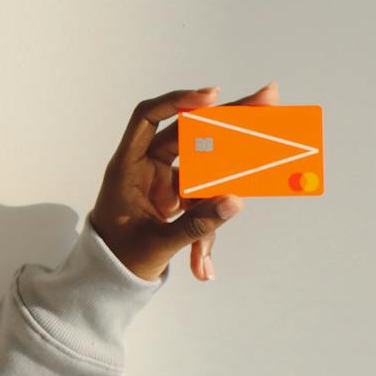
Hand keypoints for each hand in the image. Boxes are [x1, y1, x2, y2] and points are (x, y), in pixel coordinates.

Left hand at [89, 81, 278, 281]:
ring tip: (244, 186)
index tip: (213, 97)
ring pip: (203, 172)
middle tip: (267, 99)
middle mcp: (147, 166)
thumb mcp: (157, 244)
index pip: (148, 118)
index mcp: (128, 167)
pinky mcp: (177, 198)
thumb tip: (235, 201)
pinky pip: (203, 201)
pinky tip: (203, 264)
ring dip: (223, 190)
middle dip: (228, 121)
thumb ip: (197, 224)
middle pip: (189, 133)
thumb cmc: (117, 257)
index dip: (178, 101)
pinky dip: (207, 227)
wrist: (108, 279)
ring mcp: (164, 181)